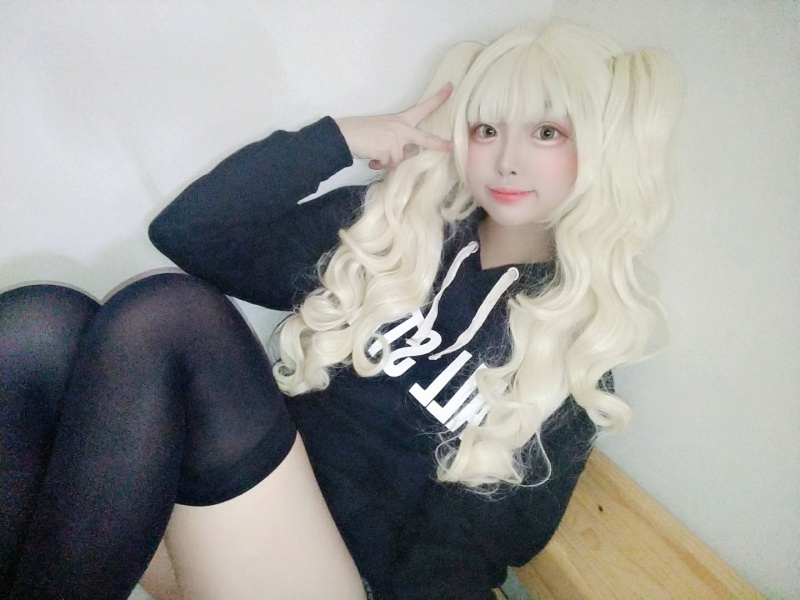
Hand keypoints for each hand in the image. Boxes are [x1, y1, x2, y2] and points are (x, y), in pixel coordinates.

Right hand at [335, 83, 452, 169]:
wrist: (344, 135)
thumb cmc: (362, 132)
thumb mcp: (384, 131)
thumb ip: (397, 141)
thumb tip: (399, 159)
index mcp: (401, 120)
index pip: (423, 107)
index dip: (438, 98)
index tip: (450, 87)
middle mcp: (401, 128)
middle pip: (425, 139)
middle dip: (439, 144)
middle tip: (451, 147)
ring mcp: (396, 140)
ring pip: (400, 160)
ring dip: (388, 162)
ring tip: (376, 155)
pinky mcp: (388, 151)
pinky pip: (389, 165)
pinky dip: (380, 165)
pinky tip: (372, 159)